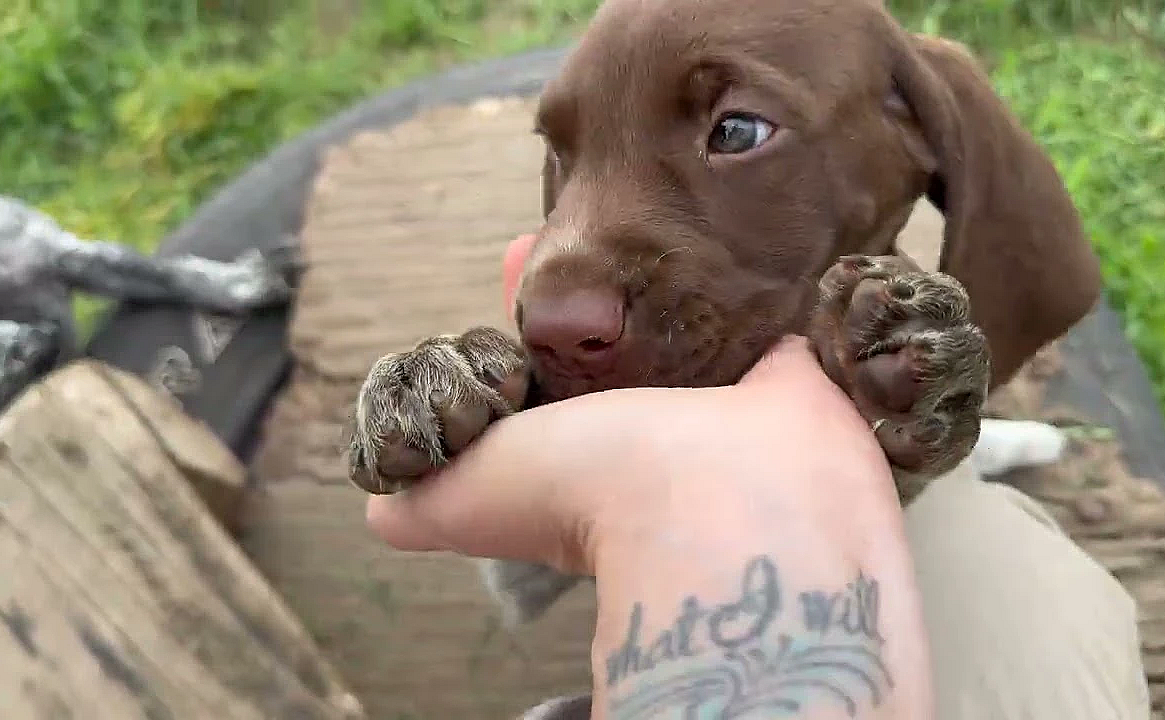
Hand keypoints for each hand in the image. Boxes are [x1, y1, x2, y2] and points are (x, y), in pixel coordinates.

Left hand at [365, 235, 898, 576]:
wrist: (734, 502)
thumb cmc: (596, 493)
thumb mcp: (477, 496)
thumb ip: (429, 500)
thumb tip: (379, 515)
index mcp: (584, 458)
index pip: (545, 380)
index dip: (526, 329)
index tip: (515, 260)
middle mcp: (653, 435)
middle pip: (614, 348)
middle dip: (591, 289)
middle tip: (566, 230)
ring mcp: (724, 409)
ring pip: (685, 331)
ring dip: (663, 281)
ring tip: (638, 220)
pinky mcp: (785, 377)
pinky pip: (759, 321)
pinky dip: (745, 287)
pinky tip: (724, 241)